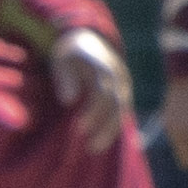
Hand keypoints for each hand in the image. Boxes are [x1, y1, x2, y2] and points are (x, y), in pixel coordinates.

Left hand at [47, 28, 133, 143]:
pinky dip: (113, 128)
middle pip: (118, 106)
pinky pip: (121, 113)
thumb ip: (66, 77)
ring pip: (122, 112)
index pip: (105, 93)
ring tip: (94, 149)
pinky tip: (102, 143)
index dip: (95, 112)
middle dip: (106, 128)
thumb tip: (68, 100)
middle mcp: (120, 78)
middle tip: (90, 147)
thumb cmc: (71, 50)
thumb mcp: (63, 58)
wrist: (90, 37)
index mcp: (107, 67)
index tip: (80, 128)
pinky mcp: (121, 93)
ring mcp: (124, 86)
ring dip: (110, 132)